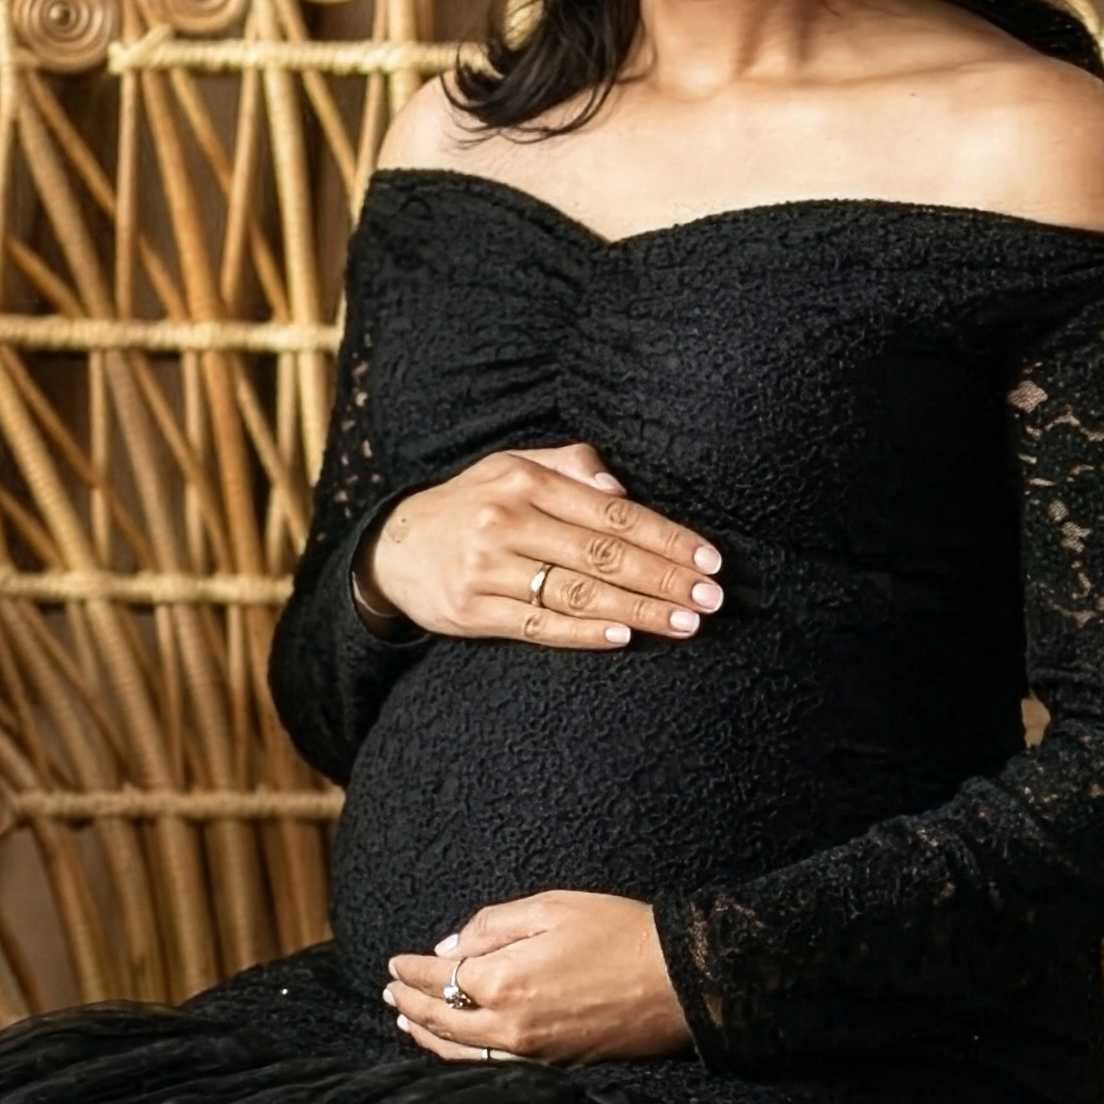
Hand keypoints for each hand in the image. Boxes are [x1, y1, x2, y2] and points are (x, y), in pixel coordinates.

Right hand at [364, 443, 720, 651]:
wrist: (393, 546)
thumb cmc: (472, 504)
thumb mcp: (512, 466)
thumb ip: (569, 466)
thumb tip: (620, 489)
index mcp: (524, 480)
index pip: (612, 513)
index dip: (665, 537)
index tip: (708, 559)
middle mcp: (506, 520)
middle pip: (602, 555)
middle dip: (664, 578)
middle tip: (711, 598)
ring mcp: (486, 568)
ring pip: (576, 592)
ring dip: (638, 610)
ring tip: (685, 623)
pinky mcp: (470, 611)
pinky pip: (537, 625)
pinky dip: (582, 632)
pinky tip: (622, 636)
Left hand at [386, 893, 690, 1063]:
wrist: (680, 981)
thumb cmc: (620, 933)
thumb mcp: (552, 907)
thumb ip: (492, 926)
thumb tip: (449, 948)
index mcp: (505, 981)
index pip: (438, 979)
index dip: (411, 970)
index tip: (395, 963)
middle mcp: (510, 1026)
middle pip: (441, 1021)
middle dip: (410, 1005)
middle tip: (391, 993)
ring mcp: (532, 1053)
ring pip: (462, 1053)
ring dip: (429, 1037)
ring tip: (408, 1023)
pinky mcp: (554, 1067)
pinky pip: (492, 1067)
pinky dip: (463, 1057)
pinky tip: (456, 1047)